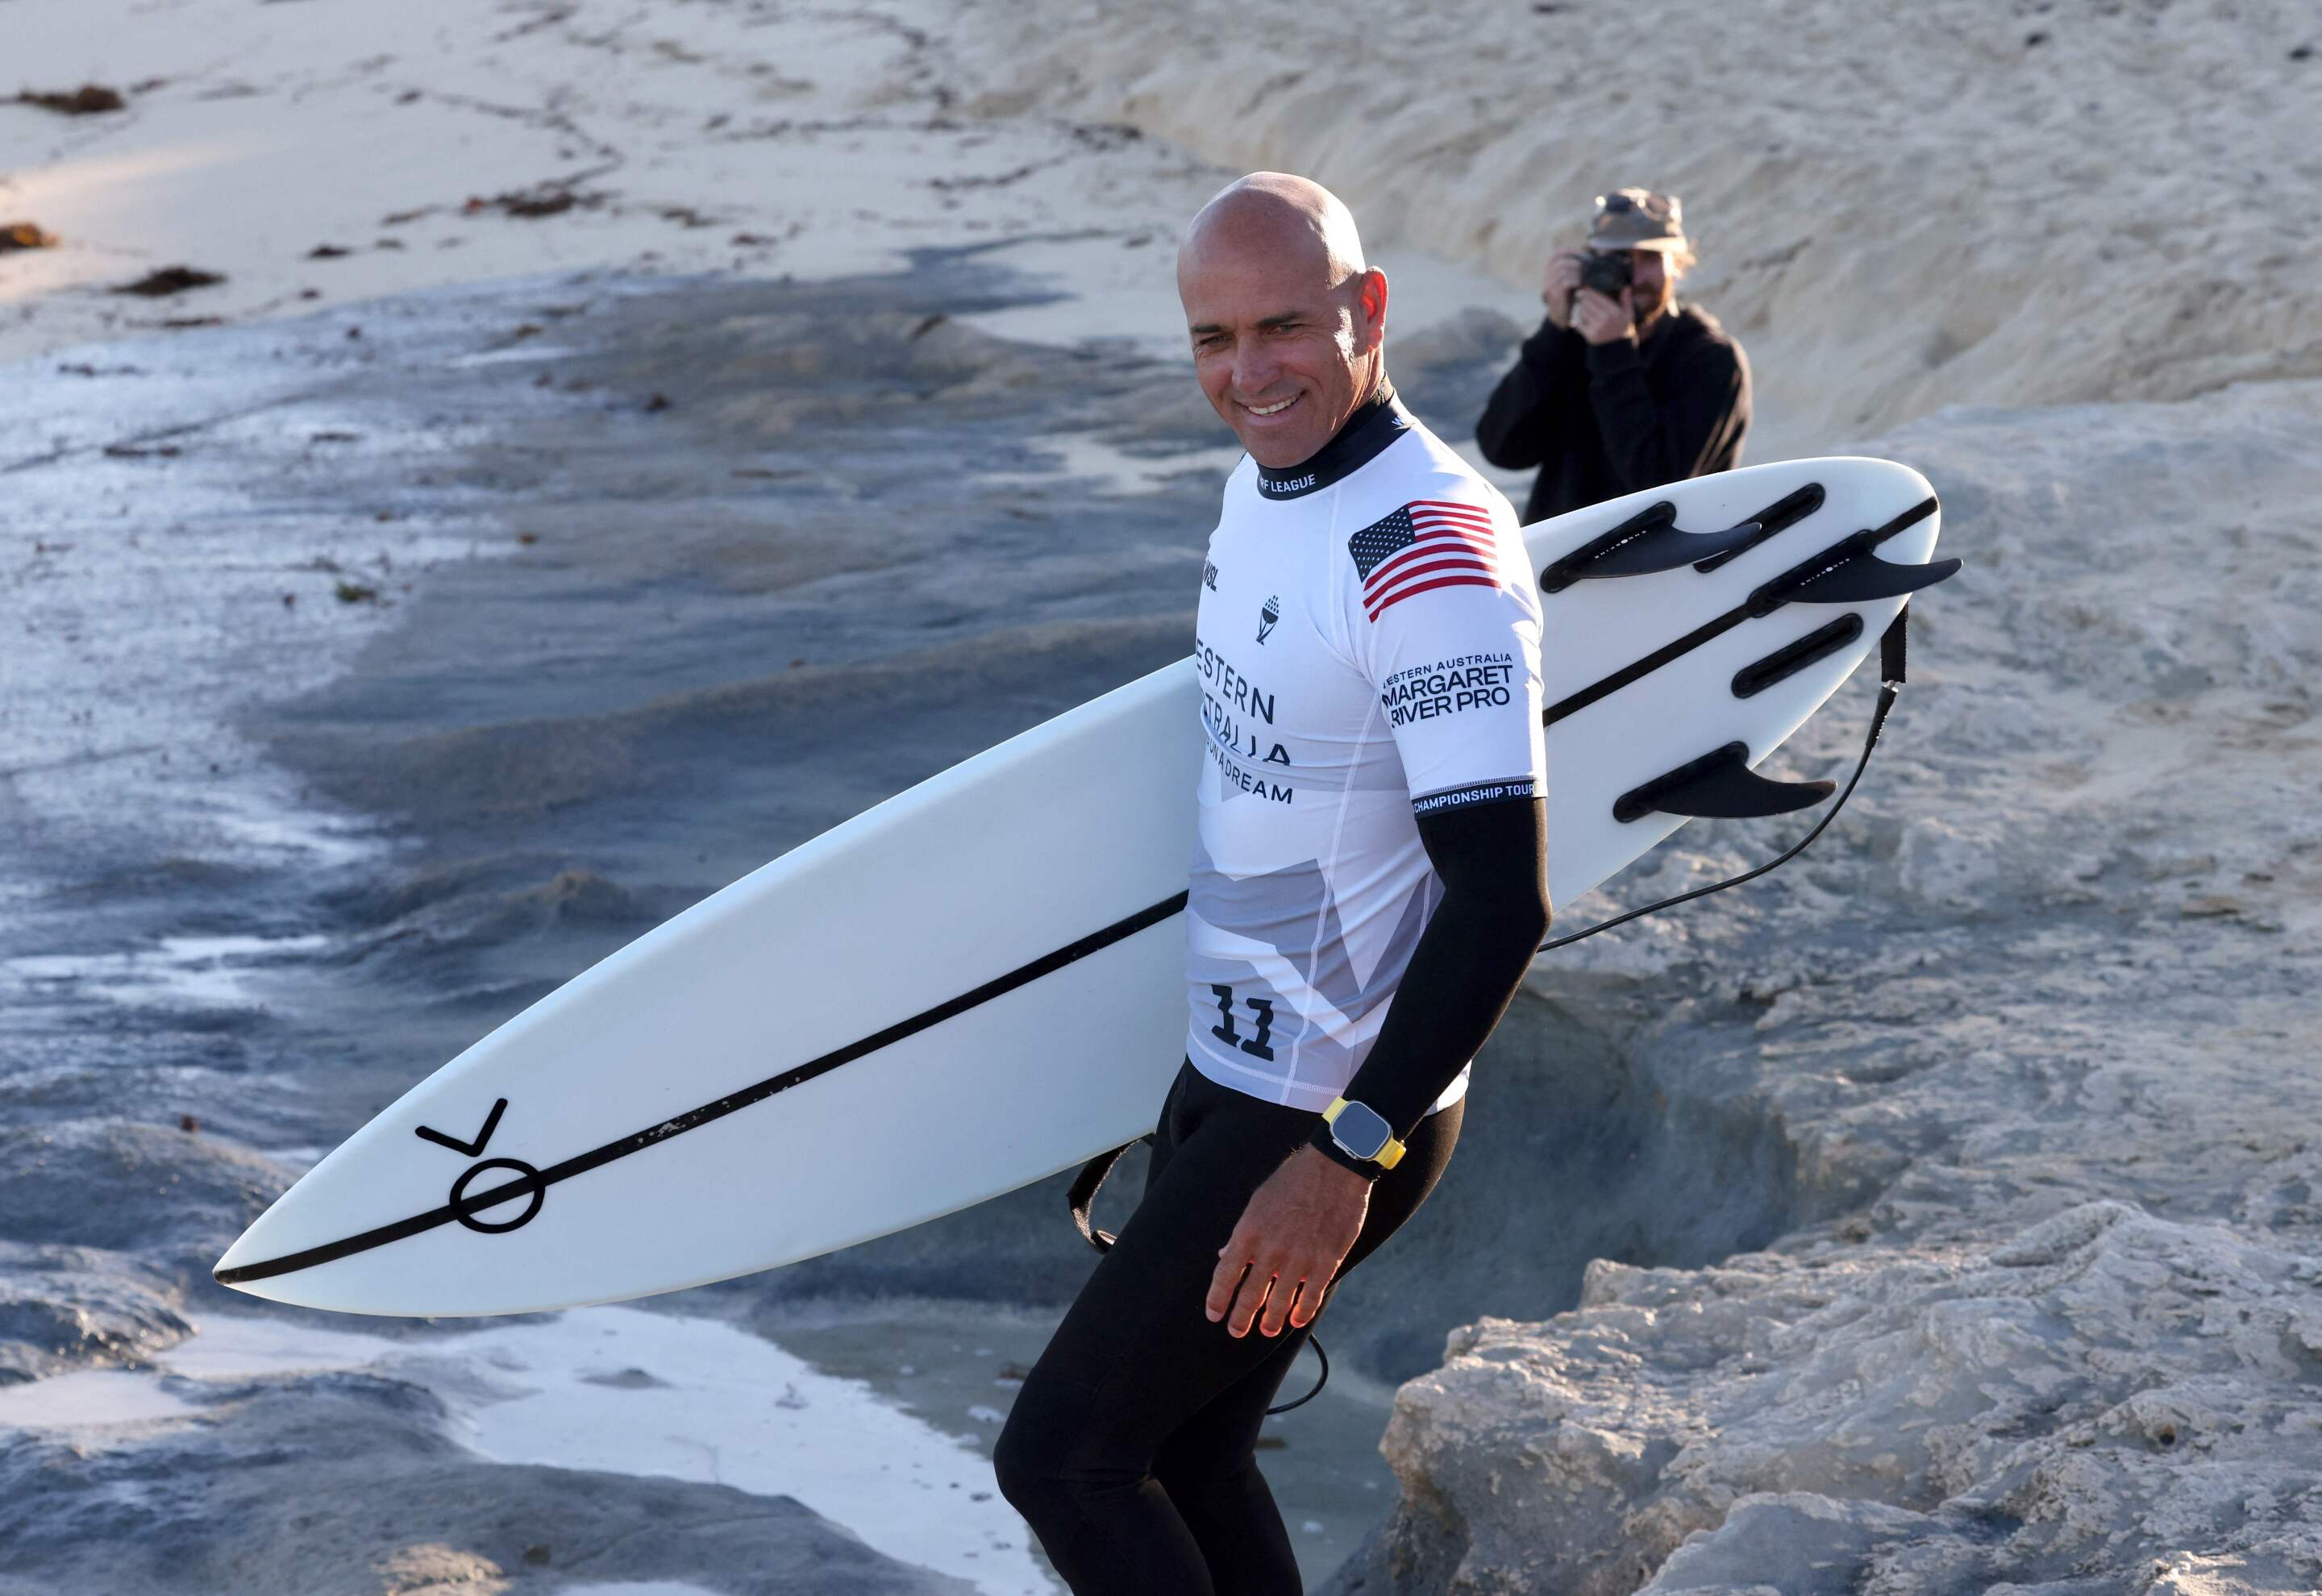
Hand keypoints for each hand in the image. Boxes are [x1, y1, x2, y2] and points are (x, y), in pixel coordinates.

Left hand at [1206, 1144, 1369, 1337]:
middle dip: (1241, 1318)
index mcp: (1248, 1233)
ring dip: (1271, 1321)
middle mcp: (1270, 1250)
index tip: (1214, 1315)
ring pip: (1280, 1302)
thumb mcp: (1258, 1202)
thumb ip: (1242, 1233)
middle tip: (1237, 1331)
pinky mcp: (1326, 1262)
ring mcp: (1299, 1259)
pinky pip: (1311, 1297)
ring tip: (1267, 1329)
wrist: (1333, 1168)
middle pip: (1250, 1296)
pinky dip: (1302, 1312)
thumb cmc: (1292, 1180)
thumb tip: (1226, 1256)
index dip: (1218, 1299)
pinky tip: (1296, 1320)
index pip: (1225, 1275)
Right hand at [1541, 249, 1582, 328]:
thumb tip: (1588, 255)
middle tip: (1586, 268)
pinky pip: (1565, 282)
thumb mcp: (1569, 279)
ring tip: (1584, 277)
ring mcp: (1549, 286)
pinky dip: (1576, 281)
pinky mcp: (1554, 295)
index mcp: (1550, 271)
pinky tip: (1581, 285)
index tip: (1582, 254)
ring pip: (1563, 271)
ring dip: (1577, 272)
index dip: (1569, 251)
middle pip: (1560, 262)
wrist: (1561, 317)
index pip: (1556, 253)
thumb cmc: (1568, 296)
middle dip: (1575, 262)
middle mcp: (1547, 277)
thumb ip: (1573, 268)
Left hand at [1572, 285, 1635, 346]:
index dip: (1591, 291)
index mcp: (1615, 313)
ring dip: (1580, 306)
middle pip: (1589, 303)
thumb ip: (1627, 300)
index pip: (1599, 298)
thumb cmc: (1623, 325)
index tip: (1586, 286)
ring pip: (1583, 312)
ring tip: (1580, 302)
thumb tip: (1627, 287)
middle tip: (1580, 292)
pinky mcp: (1591, 337)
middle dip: (1584, 297)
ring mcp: (1598, 330)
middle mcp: (1606, 321)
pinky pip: (1580, 323)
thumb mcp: (1628, 313)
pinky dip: (1578, 317)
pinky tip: (1579, 312)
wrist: (1619, 347)